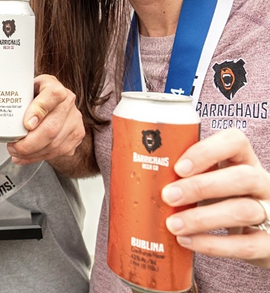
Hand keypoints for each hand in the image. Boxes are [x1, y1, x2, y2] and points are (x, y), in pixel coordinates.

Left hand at [0, 74, 84, 165]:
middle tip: (12, 147)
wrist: (52, 109)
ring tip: (16, 153)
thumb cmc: (28, 99)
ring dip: (33, 153)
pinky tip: (26, 157)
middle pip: (52, 126)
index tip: (25, 124)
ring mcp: (74, 119)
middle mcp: (67, 100)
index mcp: (51, 85)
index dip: (39, 110)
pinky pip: (59, 151)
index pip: (52, 95)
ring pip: (55, 142)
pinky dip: (39, 157)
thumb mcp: (12, 94)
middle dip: (29, 142)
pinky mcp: (76, 136)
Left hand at [161, 129, 269, 267]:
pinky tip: (187, 242)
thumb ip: (184, 174)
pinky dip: (212, 245)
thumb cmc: (223, 199)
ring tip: (172, 224)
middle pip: (241, 177)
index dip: (208, 151)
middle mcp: (261, 182)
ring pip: (243, 210)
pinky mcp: (269, 244)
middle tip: (168, 196)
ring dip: (202, 218)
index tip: (179, 165)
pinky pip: (244, 245)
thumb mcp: (210, 179)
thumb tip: (131, 171)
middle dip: (201, 186)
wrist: (260, 235)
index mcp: (243, 160)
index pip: (235, 141)